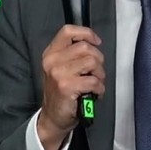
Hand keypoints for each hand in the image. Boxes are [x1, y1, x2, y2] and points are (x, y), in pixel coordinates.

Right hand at [38, 25, 105, 149]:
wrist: (53, 118)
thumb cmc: (61, 93)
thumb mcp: (60, 69)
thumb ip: (72, 54)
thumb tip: (93, 44)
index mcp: (51, 53)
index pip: (68, 31)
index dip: (86, 33)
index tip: (96, 42)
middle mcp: (52, 61)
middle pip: (85, 47)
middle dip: (98, 60)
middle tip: (95, 73)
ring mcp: (58, 74)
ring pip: (92, 62)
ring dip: (100, 75)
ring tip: (94, 83)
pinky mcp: (67, 87)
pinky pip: (94, 81)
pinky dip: (99, 88)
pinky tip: (94, 93)